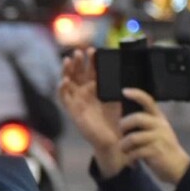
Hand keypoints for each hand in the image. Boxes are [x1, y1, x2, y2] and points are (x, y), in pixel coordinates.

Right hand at [59, 48, 125, 176]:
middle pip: (78, 73)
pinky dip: (62, 89)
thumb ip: (122, 85)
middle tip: (79, 52)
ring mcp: (78, 100)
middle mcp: (86, 92)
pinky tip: (64, 81)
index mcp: (98, 88)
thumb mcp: (123, 98)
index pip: (92, 70)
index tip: (95, 50)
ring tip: (68, 60)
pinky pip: (64, 98)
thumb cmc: (121, 119)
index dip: (92, 60)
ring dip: (67, 71)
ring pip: (68, 82)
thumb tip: (127, 69)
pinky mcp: (73, 111)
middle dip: (78, 62)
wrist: (116, 139)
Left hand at [118, 89, 189, 184]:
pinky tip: (133, 160)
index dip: (137, 95)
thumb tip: (125, 118)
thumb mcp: (156, 132)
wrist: (178, 167)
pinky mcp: (156, 151)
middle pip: (137, 118)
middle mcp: (160, 125)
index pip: (149, 101)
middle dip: (123, 125)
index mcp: (159, 119)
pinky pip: (135, 152)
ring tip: (126, 151)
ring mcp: (159, 138)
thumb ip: (145, 124)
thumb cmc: (163, 148)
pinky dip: (130, 157)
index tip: (125, 91)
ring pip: (132, 137)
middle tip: (121, 133)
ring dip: (124, 146)